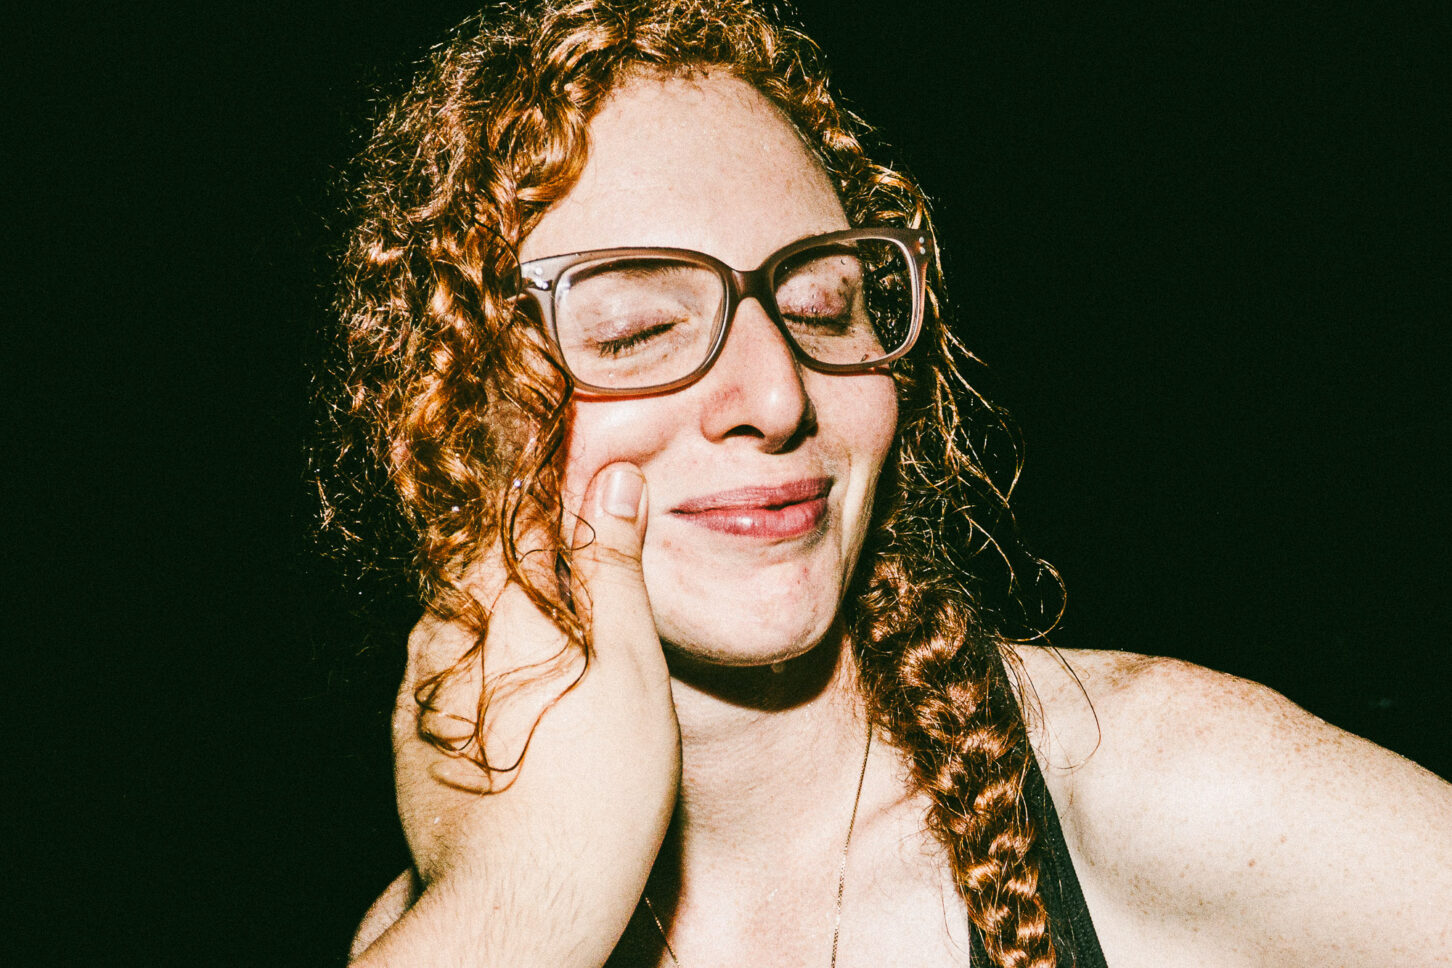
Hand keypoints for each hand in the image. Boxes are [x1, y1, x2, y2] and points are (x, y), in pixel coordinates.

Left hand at [351, 463, 679, 967]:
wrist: (520, 905)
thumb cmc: (598, 787)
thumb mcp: (631, 666)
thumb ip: (615, 568)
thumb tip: (616, 480)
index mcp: (505, 596)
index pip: (519, 510)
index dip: (550, 497)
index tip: (579, 495)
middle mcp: (447, 628)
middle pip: (485, 564)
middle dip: (526, 561)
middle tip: (577, 592)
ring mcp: (416, 685)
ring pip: (459, 620)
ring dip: (498, 618)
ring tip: (552, 659)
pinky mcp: (405, 736)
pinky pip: (440, 675)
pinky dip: (474, 672)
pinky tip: (516, 710)